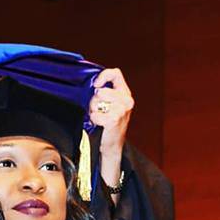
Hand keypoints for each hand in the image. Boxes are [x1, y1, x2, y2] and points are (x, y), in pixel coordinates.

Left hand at [89, 67, 134, 184]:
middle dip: (94, 101)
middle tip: (96, 111)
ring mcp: (122, 110)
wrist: (113, 146)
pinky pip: (95, 115)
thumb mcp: (111, 105)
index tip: (95, 84)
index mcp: (125, 93)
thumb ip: (105, 94)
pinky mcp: (114, 120)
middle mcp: (126, 100)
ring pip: (97, 102)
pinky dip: (93, 120)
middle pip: (101, 91)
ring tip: (98, 118)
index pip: (116, 73)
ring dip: (93, 111)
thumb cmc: (109, 126)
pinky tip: (99, 125)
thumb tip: (92, 86)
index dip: (104, 75)